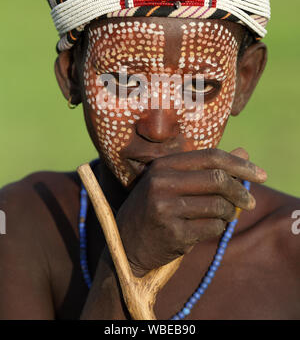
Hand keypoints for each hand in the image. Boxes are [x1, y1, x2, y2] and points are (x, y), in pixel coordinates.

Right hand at [116, 147, 266, 276]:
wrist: (127, 243)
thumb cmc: (156, 208)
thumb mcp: (174, 181)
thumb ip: (208, 167)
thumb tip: (244, 153)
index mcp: (163, 164)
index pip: (210, 156)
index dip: (239, 164)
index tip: (261, 174)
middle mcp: (161, 182)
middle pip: (217, 179)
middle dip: (241, 191)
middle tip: (250, 201)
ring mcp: (165, 208)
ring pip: (218, 205)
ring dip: (229, 213)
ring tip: (224, 216)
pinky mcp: (172, 233)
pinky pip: (212, 227)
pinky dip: (218, 228)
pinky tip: (209, 228)